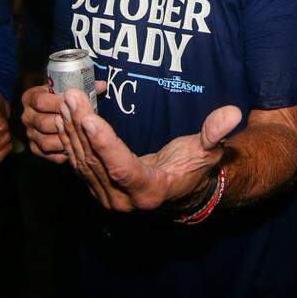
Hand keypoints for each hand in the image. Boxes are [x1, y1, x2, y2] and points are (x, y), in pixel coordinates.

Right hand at [21, 81, 104, 163]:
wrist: (51, 111)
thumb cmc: (63, 98)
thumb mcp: (69, 90)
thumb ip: (84, 87)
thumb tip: (102, 85)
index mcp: (31, 98)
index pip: (41, 101)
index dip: (58, 103)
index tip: (74, 103)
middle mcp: (27, 116)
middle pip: (43, 123)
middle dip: (64, 123)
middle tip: (80, 122)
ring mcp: (30, 134)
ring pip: (46, 141)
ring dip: (64, 140)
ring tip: (78, 135)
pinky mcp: (35, 148)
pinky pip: (48, 154)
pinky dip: (62, 152)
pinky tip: (74, 146)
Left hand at [57, 89, 241, 211]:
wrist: (180, 191)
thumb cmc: (194, 167)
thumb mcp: (208, 151)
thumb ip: (215, 134)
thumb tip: (232, 113)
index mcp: (151, 192)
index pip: (122, 168)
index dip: (104, 144)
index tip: (89, 118)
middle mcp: (124, 201)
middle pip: (96, 162)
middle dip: (81, 127)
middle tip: (72, 97)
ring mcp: (107, 198)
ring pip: (83, 162)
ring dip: (71, 131)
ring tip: (66, 101)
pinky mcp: (97, 190)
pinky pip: (79, 164)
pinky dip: (70, 140)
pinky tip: (64, 118)